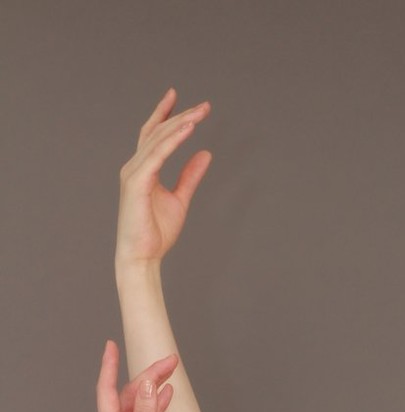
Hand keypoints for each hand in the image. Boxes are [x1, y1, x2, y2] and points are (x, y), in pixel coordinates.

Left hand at [97, 340, 176, 411]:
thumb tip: (147, 384)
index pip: (107, 389)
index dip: (109, 365)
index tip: (111, 345)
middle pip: (128, 395)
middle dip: (148, 375)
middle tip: (170, 361)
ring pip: (138, 406)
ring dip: (154, 390)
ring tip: (172, 374)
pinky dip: (155, 407)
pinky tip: (167, 398)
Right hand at [116, 88, 211, 266]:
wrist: (142, 257)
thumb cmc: (156, 233)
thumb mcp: (180, 199)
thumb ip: (190, 176)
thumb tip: (206, 153)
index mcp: (142, 169)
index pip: (153, 134)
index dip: (165, 113)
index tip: (177, 96)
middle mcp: (135, 166)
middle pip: (158, 133)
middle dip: (181, 116)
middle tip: (205, 106)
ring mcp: (133, 173)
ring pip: (158, 140)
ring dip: (180, 124)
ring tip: (200, 114)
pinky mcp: (136, 183)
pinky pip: (157, 155)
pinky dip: (173, 141)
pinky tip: (188, 129)